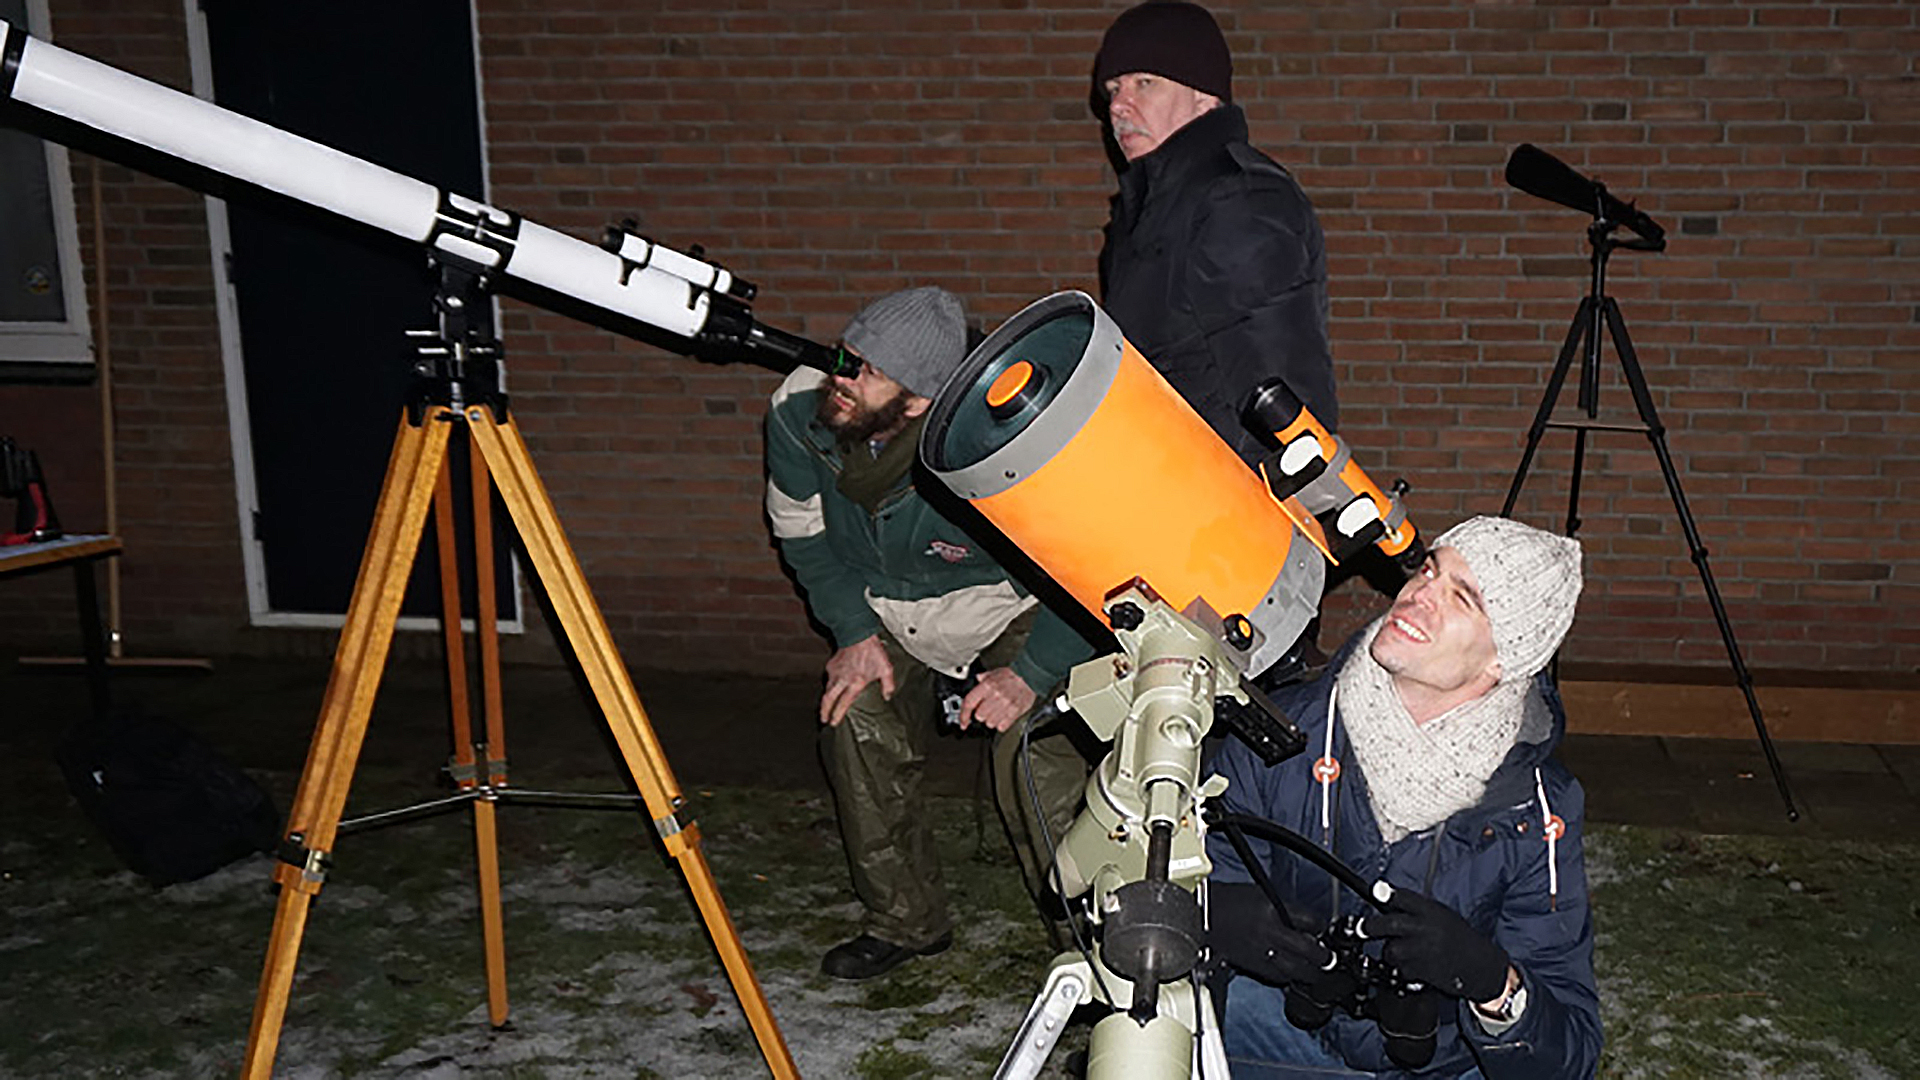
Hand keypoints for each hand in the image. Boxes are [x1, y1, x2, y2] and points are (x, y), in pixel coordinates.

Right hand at [820, 635, 893, 726]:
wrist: (858, 634)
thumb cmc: (872, 651)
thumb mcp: (885, 669)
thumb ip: (887, 685)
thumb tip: (887, 696)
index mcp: (855, 683)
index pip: (843, 703)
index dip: (837, 714)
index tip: (834, 722)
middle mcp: (842, 679)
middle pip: (828, 699)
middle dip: (824, 711)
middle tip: (823, 719)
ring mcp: (835, 672)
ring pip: (827, 689)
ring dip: (826, 699)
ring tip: (826, 706)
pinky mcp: (831, 665)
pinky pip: (829, 678)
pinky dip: (829, 684)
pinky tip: (833, 687)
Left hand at [955, 667, 1036, 731]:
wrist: (1031, 676)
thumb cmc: (1013, 674)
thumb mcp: (995, 672)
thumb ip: (984, 677)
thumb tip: (977, 679)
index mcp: (987, 686)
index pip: (969, 703)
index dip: (963, 715)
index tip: (963, 722)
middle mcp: (995, 696)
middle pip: (979, 716)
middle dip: (981, 714)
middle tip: (987, 709)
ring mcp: (1005, 705)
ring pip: (990, 723)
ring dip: (991, 720)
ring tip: (997, 711)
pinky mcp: (1015, 712)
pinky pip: (1002, 726)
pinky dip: (1001, 724)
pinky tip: (1004, 716)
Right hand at [1207, 882, 1334, 987]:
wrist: (1204, 915)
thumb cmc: (1230, 901)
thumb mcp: (1261, 893)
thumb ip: (1284, 909)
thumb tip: (1305, 925)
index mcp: (1273, 908)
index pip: (1310, 920)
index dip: (1320, 926)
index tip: (1322, 928)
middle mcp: (1270, 931)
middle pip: (1309, 949)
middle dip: (1323, 956)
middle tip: (1328, 958)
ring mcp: (1262, 950)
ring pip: (1297, 969)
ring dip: (1310, 972)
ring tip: (1316, 972)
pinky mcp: (1254, 965)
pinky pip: (1278, 977)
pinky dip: (1288, 976)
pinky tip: (1291, 973)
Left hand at [1359, 882, 1510, 1002]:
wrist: (1482, 967)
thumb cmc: (1463, 940)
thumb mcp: (1444, 916)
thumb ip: (1420, 910)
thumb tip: (1390, 901)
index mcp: (1433, 912)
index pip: (1401, 897)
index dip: (1384, 895)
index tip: (1374, 893)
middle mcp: (1425, 928)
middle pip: (1387, 924)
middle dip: (1371, 926)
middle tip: (1365, 928)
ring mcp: (1422, 950)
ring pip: (1390, 949)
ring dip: (1390, 951)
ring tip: (1404, 951)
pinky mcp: (1420, 971)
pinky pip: (1400, 968)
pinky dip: (1402, 968)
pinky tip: (1416, 964)